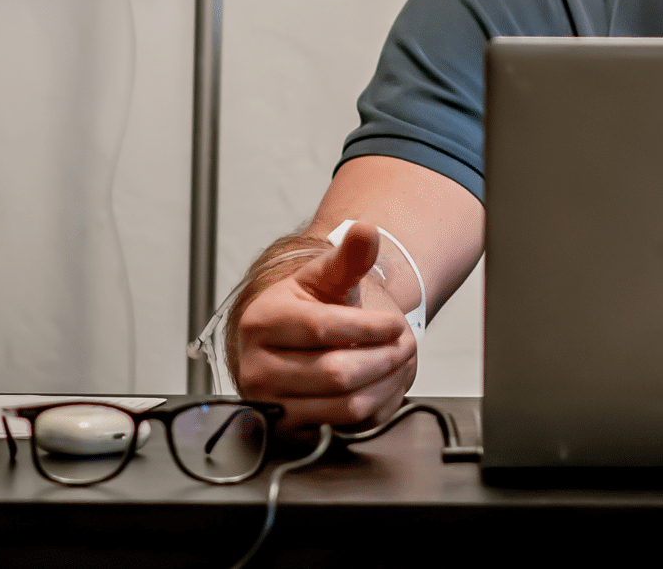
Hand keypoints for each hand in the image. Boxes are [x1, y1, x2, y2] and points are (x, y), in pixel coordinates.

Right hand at [233, 223, 417, 430]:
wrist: (294, 342)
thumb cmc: (309, 306)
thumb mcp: (327, 275)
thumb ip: (349, 256)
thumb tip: (366, 230)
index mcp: (261, 320)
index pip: (321, 328)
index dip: (367, 327)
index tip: (396, 323)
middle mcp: (256, 368)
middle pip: (335, 372)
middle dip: (383, 357)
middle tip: (406, 343)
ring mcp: (270, 405)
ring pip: (343, 405)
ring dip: (384, 383)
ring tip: (399, 360)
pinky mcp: (288, 432)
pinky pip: (344, 427)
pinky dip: (374, 405)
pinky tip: (384, 382)